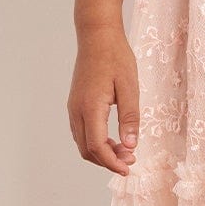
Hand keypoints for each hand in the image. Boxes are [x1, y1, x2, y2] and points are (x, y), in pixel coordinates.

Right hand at [68, 22, 139, 173]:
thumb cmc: (115, 57)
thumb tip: (130, 145)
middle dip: (108, 161)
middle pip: (87, 150)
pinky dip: (96, 142)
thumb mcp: (129, 87)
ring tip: (125, 150)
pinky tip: (113, 139)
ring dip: (102, 152)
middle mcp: (77, 111)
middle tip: (131, 160)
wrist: (96, 36)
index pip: (97, 147)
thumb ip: (130, 117)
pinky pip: (82, 132)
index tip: (128, 169)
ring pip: (83, 143)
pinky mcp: (75, 104)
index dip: (112, 162)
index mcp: (91, 108)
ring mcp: (73, 107)